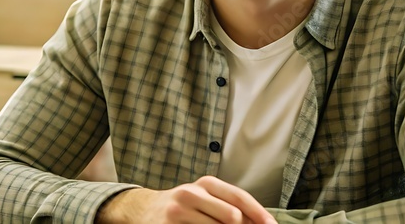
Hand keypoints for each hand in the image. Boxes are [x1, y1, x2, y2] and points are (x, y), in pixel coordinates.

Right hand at [96, 176, 275, 223]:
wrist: (144, 210)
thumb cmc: (183, 207)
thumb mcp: (204, 199)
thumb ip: (229, 207)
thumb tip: (259, 222)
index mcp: (206, 184)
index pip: (240, 198)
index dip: (259, 214)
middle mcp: (192, 192)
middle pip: (232, 216)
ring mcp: (179, 209)